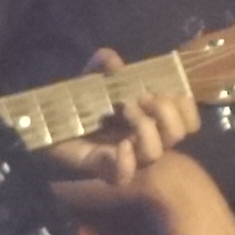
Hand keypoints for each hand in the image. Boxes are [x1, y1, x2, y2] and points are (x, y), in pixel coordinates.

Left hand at [36, 49, 193, 195]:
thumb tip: (111, 58)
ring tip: (125, 109)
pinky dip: (127, 162)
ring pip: (155, 153)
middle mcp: (144, 140)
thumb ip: (102, 67)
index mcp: (150, 120)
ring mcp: (126, 157)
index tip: (171, 91)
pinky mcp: (102, 169)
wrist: (47, 126)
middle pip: (177, 135)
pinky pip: (123, 176)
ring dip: (146, 127)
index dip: (187, 108)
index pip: (188, 122)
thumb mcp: (90, 80)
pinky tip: (122, 145)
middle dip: (166, 112)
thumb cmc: (77, 104)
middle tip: (141, 97)